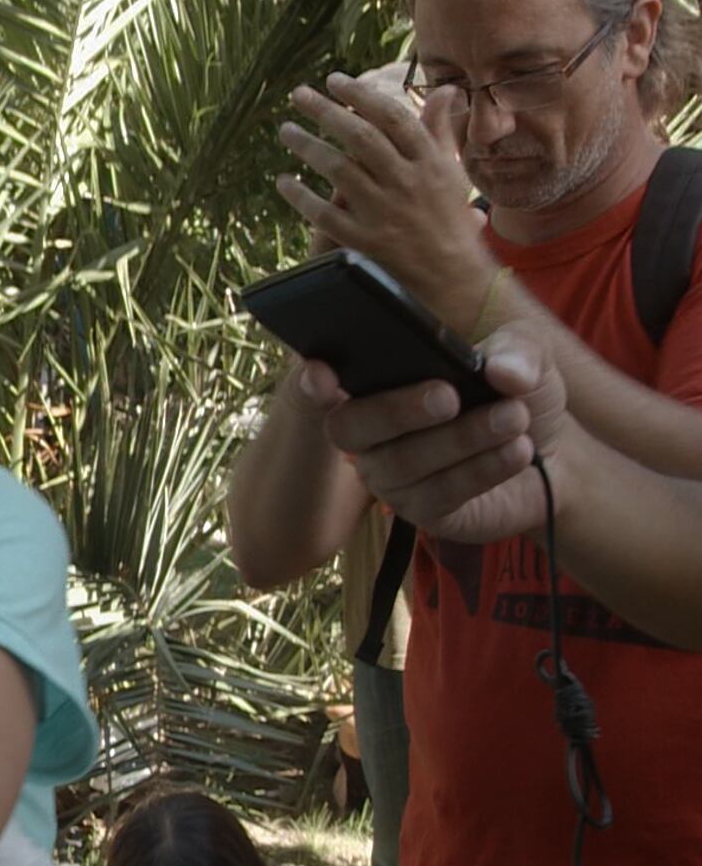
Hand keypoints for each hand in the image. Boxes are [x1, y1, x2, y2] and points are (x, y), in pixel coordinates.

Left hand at [279, 72, 495, 324]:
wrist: (453, 273)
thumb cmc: (448, 216)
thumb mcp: (450, 169)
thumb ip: (438, 129)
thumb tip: (443, 89)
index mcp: (428, 160)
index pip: (391, 117)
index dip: (360, 95)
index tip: (334, 80)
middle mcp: (406, 182)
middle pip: (360, 137)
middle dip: (325, 112)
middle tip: (298, 94)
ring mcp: (384, 212)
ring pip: (338, 170)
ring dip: (307, 147)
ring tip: (285, 130)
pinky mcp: (365, 240)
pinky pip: (324, 214)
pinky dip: (301, 197)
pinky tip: (283, 181)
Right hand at [306, 322, 568, 542]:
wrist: (554, 456)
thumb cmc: (518, 397)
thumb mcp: (525, 360)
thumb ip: (516, 354)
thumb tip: (500, 370)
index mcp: (378, 386)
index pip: (323, 383)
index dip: (312, 382)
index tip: (319, 373)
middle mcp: (370, 434)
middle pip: (350, 427)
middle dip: (396, 410)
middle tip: (447, 397)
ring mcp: (390, 476)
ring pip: (404, 460)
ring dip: (461, 438)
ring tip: (514, 418)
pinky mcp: (422, 511)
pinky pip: (439, 492)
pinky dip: (481, 469)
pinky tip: (517, 450)